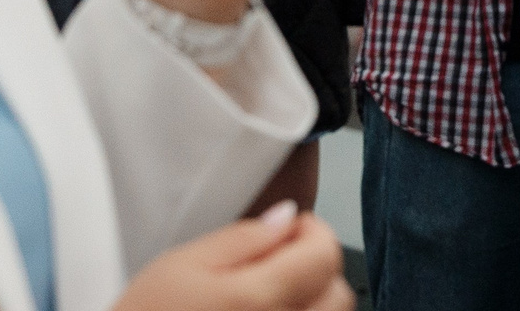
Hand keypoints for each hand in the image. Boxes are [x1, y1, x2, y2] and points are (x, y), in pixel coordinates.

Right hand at [115, 200, 351, 310]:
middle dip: (318, 272)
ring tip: (268, 298)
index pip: (326, 256)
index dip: (312, 233)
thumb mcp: (181, 265)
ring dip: (312, 304)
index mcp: (257, 300)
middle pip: (338, 296)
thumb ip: (243, 239)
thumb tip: (288, 217)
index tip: (288, 231)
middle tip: (277, 265)